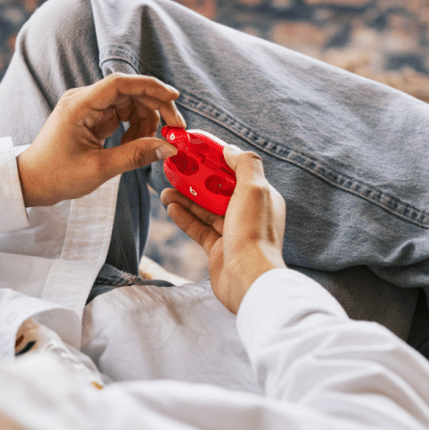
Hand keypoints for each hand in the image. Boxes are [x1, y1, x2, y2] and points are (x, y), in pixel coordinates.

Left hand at [17, 73, 184, 206]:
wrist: (31, 182)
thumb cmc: (57, 175)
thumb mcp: (99, 169)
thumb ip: (136, 155)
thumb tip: (169, 148)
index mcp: (80, 105)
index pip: (120, 83)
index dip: (150, 87)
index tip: (174, 98)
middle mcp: (83, 99)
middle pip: (129, 92)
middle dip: (154, 108)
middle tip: (175, 130)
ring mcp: (87, 107)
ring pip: (128, 103)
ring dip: (144, 121)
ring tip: (145, 146)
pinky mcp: (90, 117)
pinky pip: (120, 114)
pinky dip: (133, 127)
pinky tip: (132, 145)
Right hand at [162, 146, 285, 313]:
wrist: (248, 280)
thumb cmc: (253, 234)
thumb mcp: (254, 189)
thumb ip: (244, 164)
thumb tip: (230, 149)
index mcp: (262, 197)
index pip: (237, 171)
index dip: (216, 159)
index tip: (196, 149)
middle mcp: (249, 214)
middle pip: (218, 190)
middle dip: (197, 180)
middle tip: (176, 170)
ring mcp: (233, 233)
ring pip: (206, 210)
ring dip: (186, 199)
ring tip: (165, 190)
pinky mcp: (218, 249)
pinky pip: (199, 229)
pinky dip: (185, 218)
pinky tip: (170, 208)